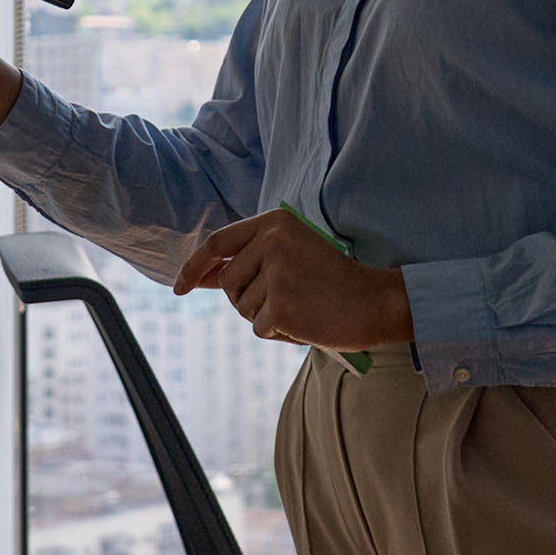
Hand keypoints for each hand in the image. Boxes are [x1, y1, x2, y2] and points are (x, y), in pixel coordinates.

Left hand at [177, 211, 413, 353]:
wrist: (376, 301)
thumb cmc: (333, 280)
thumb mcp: (291, 254)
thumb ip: (249, 260)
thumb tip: (203, 276)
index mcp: (274, 222)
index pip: (217, 243)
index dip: (193, 267)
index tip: (179, 288)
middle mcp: (272, 241)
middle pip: (229, 282)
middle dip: (247, 299)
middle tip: (287, 299)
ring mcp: (277, 272)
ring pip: (243, 308)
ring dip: (267, 317)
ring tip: (302, 307)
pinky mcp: (282, 304)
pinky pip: (260, 327)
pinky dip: (280, 332)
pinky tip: (306, 322)